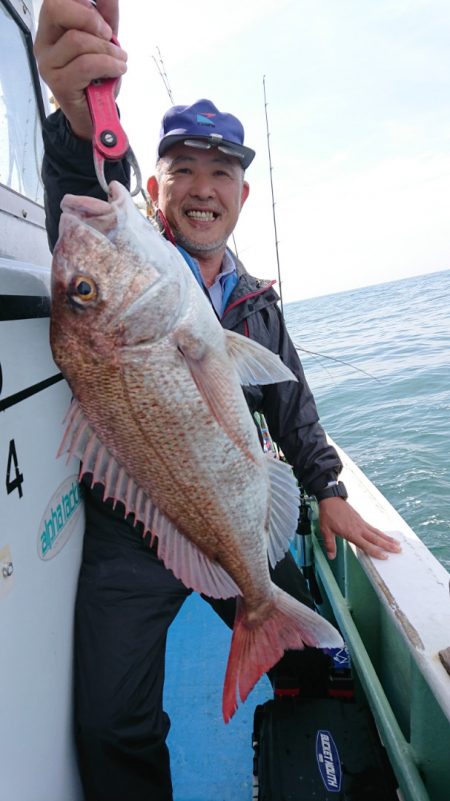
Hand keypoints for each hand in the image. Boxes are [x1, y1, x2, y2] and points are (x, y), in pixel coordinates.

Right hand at [34, 0, 126, 138]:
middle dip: (90, 18)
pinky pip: (86, 64)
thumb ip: (105, 18)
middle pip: (57, 9)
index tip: (103, 20)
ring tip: (120, 60)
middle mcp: (43, 44)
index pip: (55, 0)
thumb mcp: (104, 43)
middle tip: (108, 35)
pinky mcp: (59, 83)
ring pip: (78, 40)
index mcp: (51, 29)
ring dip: (108, 49)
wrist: (97, 116)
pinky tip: (119, 69)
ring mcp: (48, 64)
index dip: (82, 3)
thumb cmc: (98, 78)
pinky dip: (109, 64)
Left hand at [318, 497, 401, 559]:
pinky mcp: (361, 519)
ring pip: (377, 533)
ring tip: (398, 544)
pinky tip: (384, 536)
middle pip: (376, 538)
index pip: (366, 545)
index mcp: (351, 532)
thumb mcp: (325, 530)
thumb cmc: (328, 514)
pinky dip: (381, 533)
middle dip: (388, 545)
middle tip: (399, 550)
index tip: (385, 557)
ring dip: (388, 539)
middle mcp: (359, 528)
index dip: (376, 551)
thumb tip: (331, 556)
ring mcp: (361, 523)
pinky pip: (373, 528)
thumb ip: (330, 544)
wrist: (330, 499)